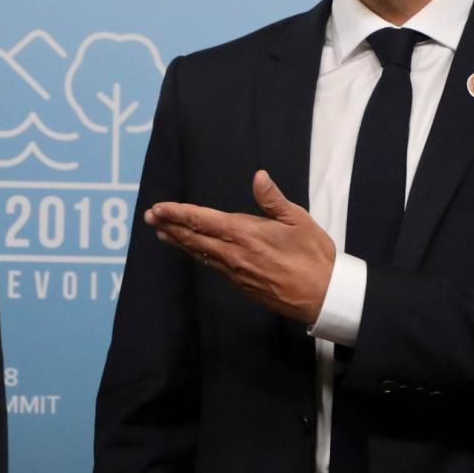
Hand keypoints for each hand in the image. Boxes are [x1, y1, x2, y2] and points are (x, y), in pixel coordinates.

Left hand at [145, 170, 335, 322]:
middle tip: (150, 217)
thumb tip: (258, 176)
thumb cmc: (314, 255)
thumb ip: (273, 199)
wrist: (324, 296)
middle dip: (170, 226)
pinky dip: (197, 255)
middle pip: (194, 238)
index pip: (203, 221)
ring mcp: (236, 271)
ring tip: (162, 232)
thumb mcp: (298, 220)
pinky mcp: (241, 284)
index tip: (159, 208)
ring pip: (200, 253)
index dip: (179, 213)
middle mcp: (235, 253)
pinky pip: (213, 266)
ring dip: (180, 241)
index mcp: (247, 234)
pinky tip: (191, 250)